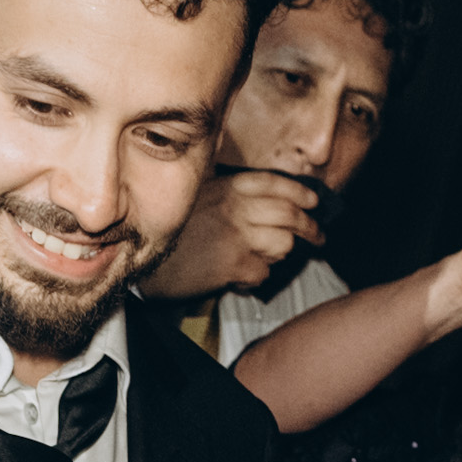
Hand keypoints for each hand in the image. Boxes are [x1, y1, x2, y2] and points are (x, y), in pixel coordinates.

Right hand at [183, 163, 324, 294]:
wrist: (144, 265)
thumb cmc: (172, 234)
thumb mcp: (198, 199)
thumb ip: (229, 196)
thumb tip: (269, 203)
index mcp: (227, 187)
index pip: (275, 183)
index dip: (301, 192)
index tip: (314, 202)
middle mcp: (236, 207)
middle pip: (290, 214)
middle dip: (311, 228)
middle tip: (317, 237)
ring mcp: (237, 236)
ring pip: (284, 244)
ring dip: (279, 255)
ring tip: (264, 258)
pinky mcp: (235, 265)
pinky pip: (264, 273)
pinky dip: (255, 279)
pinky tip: (239, 277)